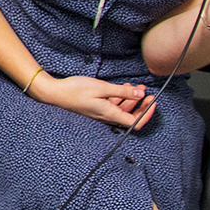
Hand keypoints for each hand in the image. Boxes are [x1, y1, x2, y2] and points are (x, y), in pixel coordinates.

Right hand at [30, 73, 158, 128]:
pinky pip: (114, 105)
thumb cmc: (76, 90)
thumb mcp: (102, 88)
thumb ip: (123, 92)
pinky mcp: (97, 107)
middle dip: (142, 105)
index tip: (153, 102)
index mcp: (110, 114)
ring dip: (132, 99)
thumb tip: (141, 94)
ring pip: (123, 109)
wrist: (56, 93)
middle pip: (131, 116)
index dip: (147, 114)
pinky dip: (122, 97)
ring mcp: (102, 112)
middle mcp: (107, 116)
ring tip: (138, 86)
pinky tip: (124, 87)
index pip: (136, 122)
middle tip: (149, 93)